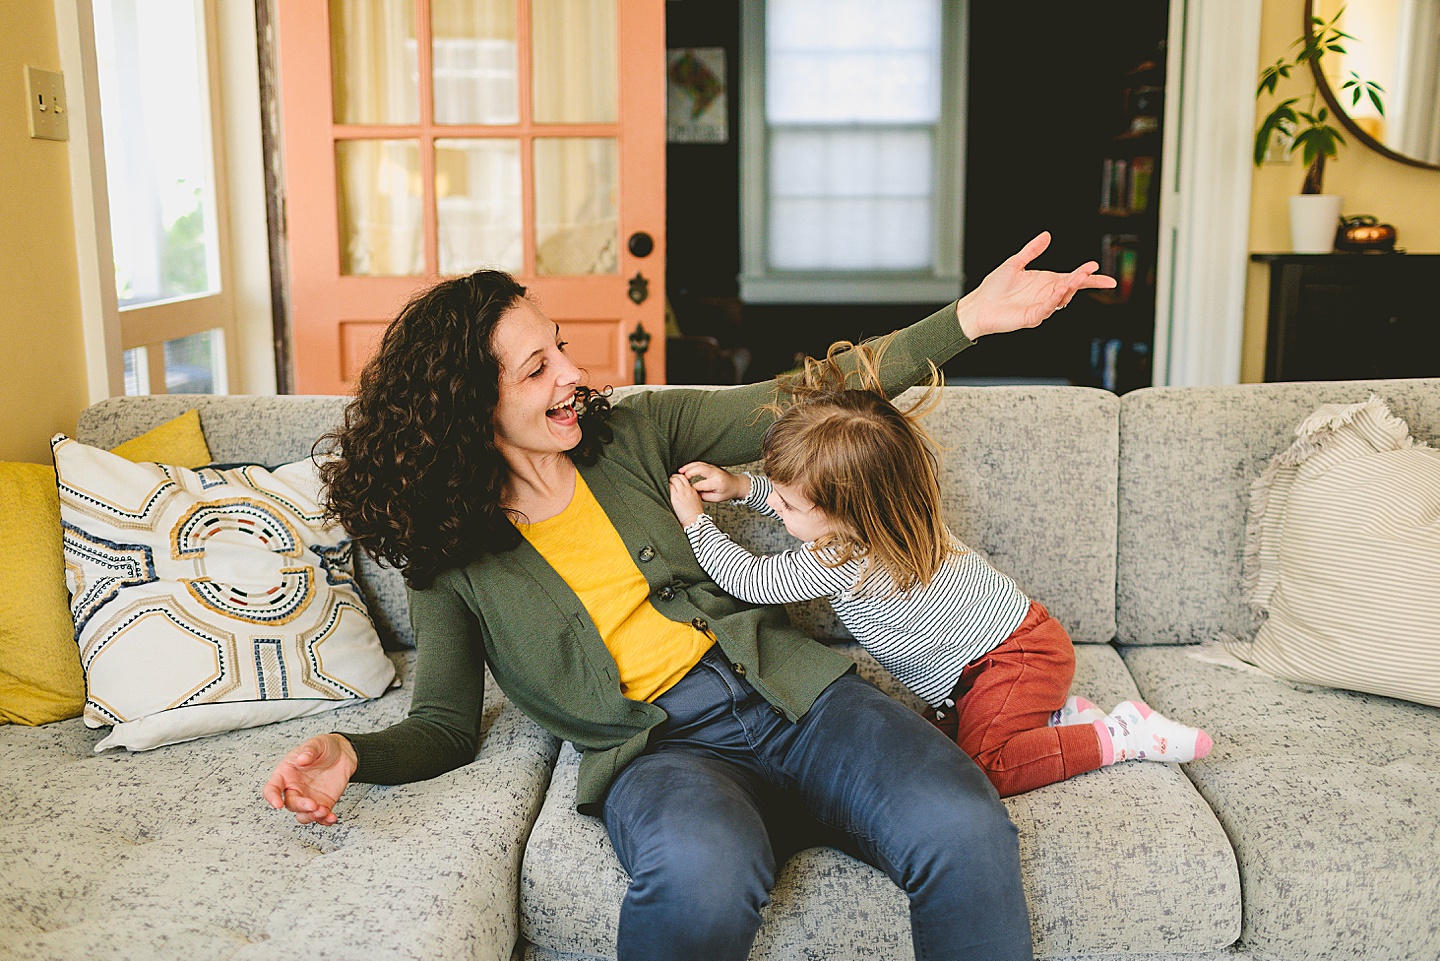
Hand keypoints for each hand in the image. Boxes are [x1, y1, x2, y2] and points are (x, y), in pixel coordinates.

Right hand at [262, 733, 357, 825]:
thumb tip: (302, 759)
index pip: (272, 788)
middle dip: (301, 806)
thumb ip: (309, 750)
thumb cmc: (324, 747)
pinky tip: (331, 817)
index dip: (272, 797)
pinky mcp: (323, 803)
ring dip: (311, 817)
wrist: (344, 753)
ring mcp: (308, 798)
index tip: (277, 804)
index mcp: (286, 773)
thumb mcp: (317, 743)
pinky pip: (320, 817)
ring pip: (302, 815)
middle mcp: (294, 788)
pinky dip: (325, 820)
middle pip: (290, 804)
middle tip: (313, 804)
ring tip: (324, 811)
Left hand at [669, 473, 705, 527]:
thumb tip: (687, 492)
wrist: (695, 520)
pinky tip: (664, 488)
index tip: (675, 480)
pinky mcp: (675, 498)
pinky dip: (666, 486)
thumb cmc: (695, 514)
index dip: (679, 478)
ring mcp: (681, 493)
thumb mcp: (697, 501)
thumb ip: (692, 494)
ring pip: (674, 480)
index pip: (685, 479)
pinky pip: (669, 487)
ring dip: (669, 480)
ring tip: (666, 483)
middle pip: (679, 477)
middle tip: (669, 479)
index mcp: (693, 490)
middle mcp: (687, 490)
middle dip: (673, 476)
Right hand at [676, 462, 749, 502]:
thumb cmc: (727, 492)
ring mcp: (713, 467)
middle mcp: (715, 473)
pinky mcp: (711, 466)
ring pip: (699, 464)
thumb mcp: (717, 498)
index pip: (701, 484)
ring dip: (688, 466)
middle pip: (699, 469)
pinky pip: (700, 463)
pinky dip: (692, 465)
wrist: (736, 484)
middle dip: (689, 473)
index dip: (692, 488)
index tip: (687, 491)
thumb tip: (694, 493)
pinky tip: (685, 468)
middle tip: (680, 477)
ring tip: (680, 471)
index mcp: (717, 482)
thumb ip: (705, 496)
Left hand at [956, 231, 1116, 340]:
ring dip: (1071, 287)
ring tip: (1079, 277)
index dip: (1085, 274)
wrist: (978, 306)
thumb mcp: (1015, 263)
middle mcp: (1046, 295)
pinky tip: (1059, 291)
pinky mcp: (1032, 317)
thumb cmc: (994, 288)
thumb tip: (1046, 235)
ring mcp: (1040, 307)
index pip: (1071, 278)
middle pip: (1071, 287)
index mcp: (1045, 282)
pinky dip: (1054, 300)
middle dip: (1083, 280)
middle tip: (1091, 271)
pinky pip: (1046, 308)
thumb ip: (1032, 250)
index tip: (1096, 267)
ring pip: (1061, 298)